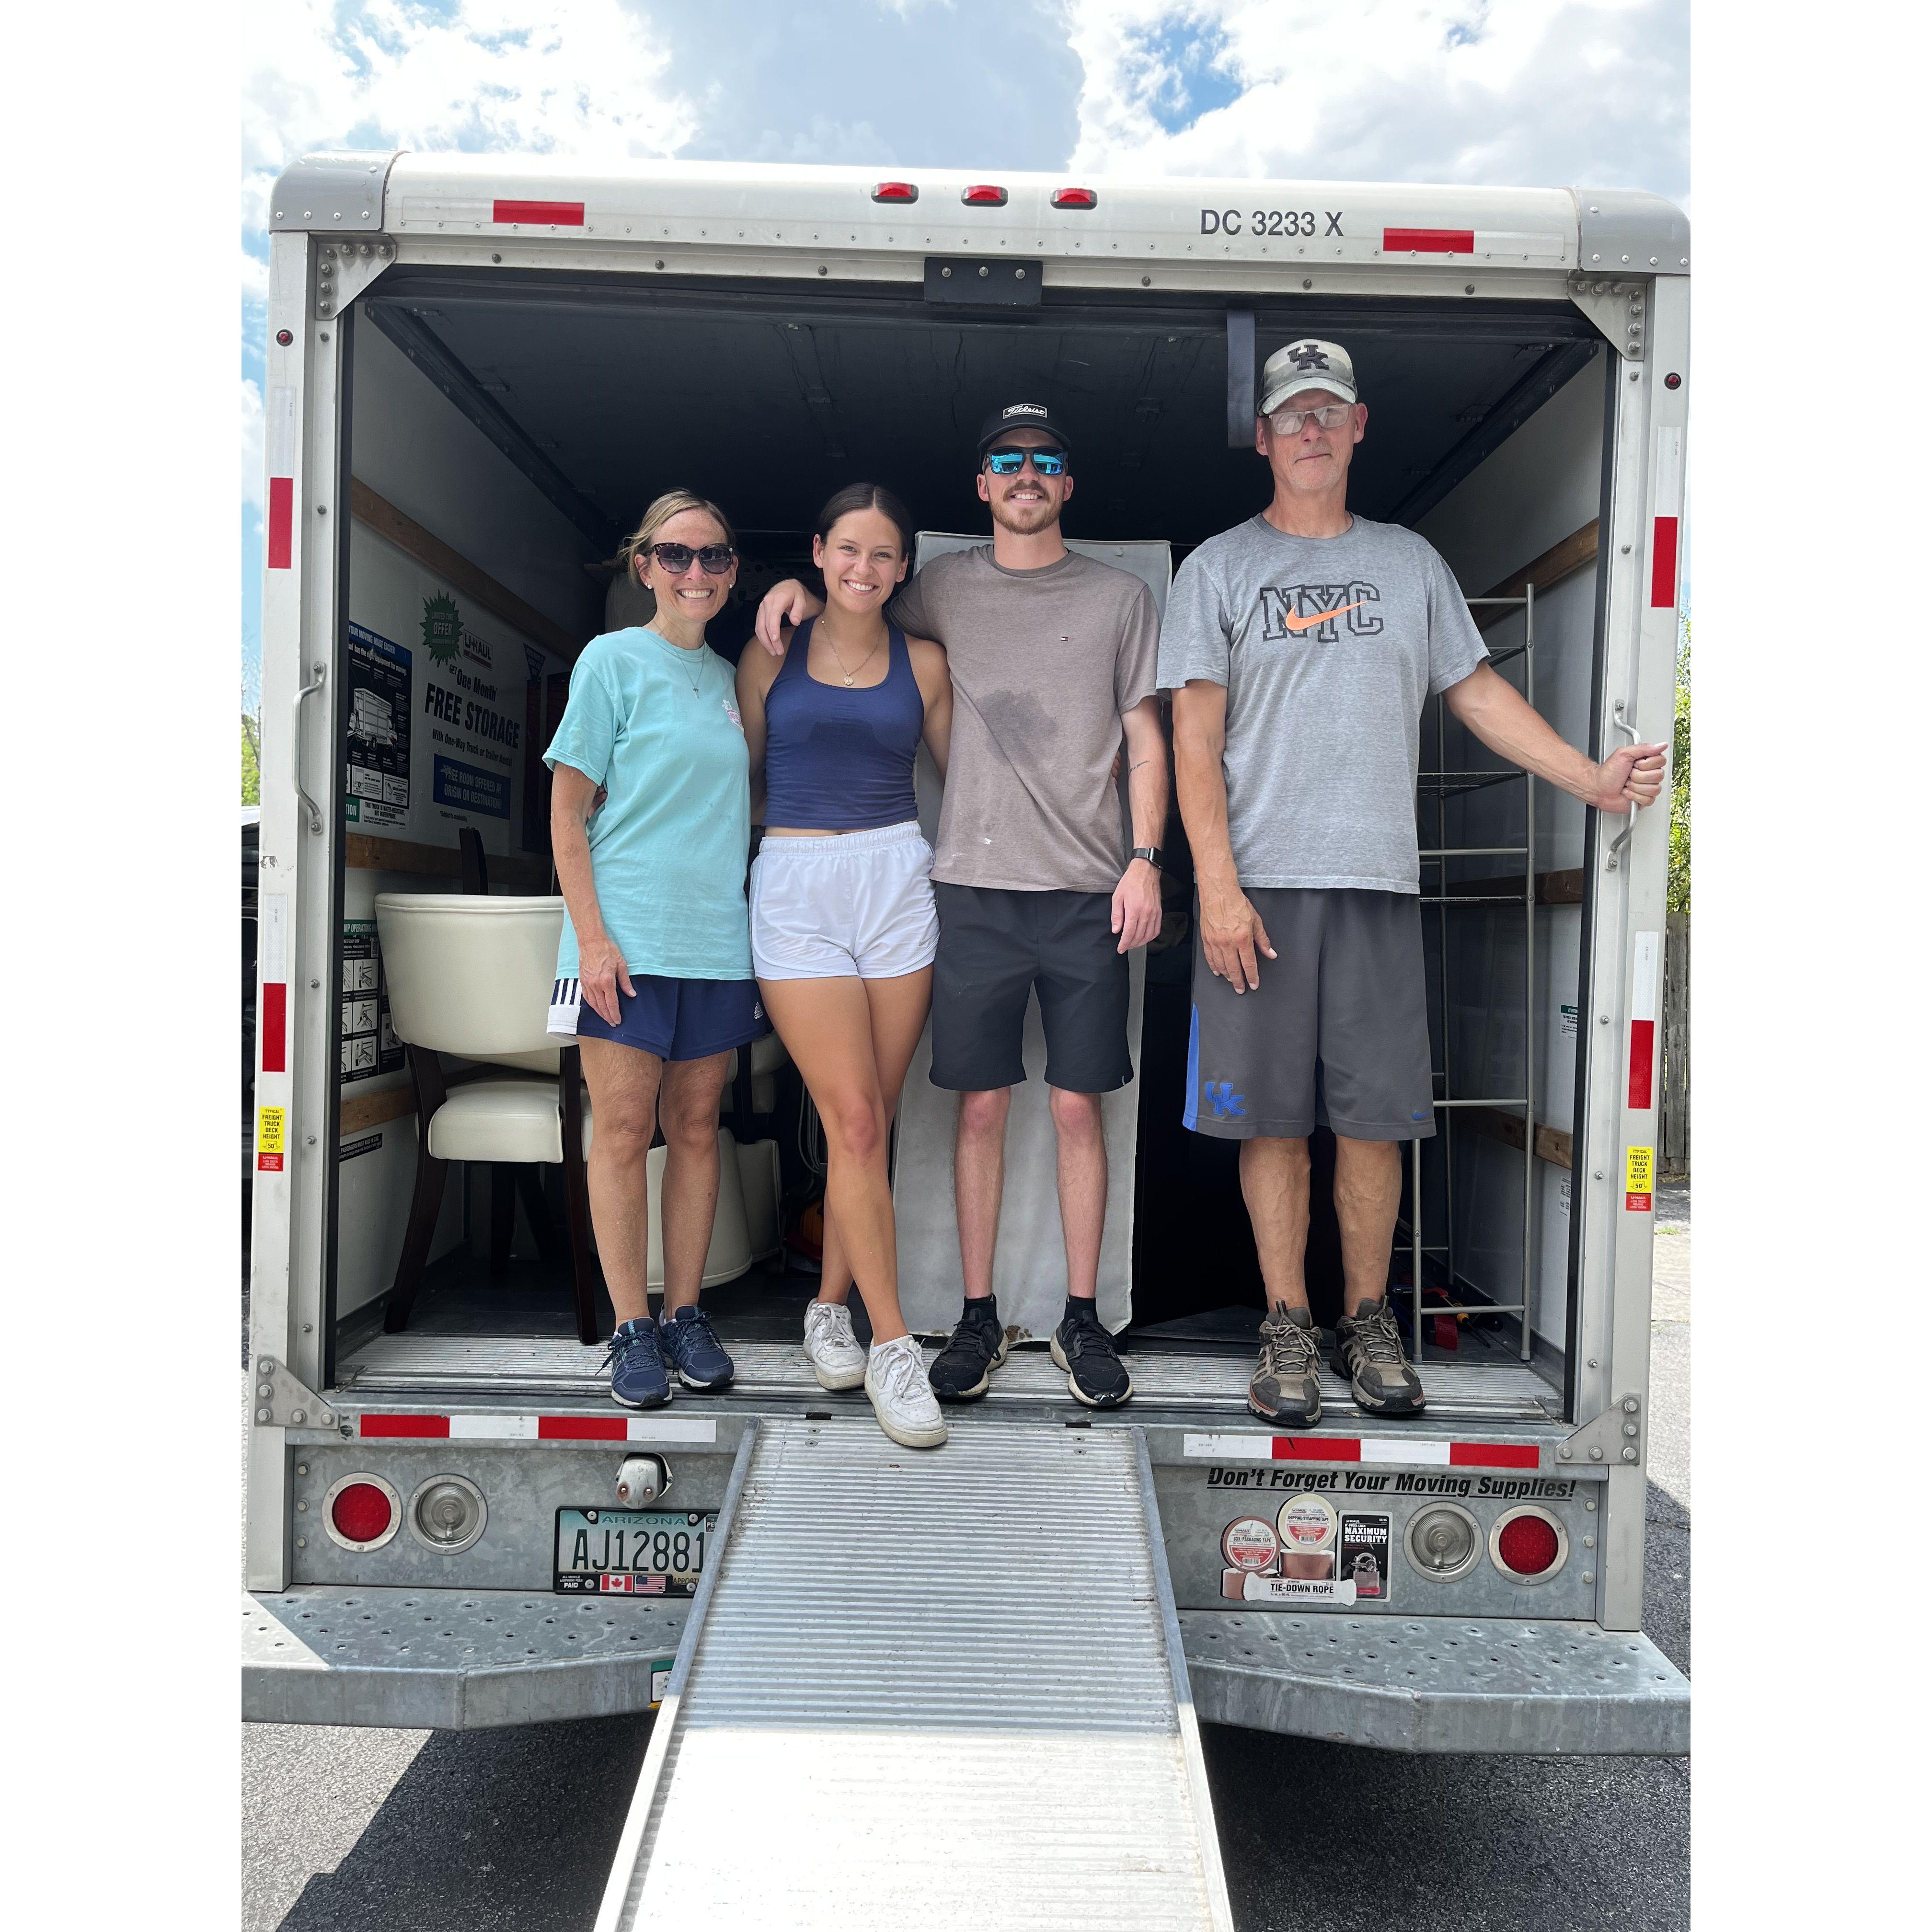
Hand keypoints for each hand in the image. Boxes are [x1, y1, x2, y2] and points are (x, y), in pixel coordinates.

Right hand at [577, 932, 634, 1028]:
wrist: (591, 941)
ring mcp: (587, 983)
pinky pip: (586, 997)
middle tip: (612, 1023)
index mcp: (607, 981)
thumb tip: (631, 994)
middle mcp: (596, 985)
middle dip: (608, 1017)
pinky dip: (591, 1004)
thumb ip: (626, 982)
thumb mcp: (622, 965)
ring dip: (599, 1013)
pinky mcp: (582, 980)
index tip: (618, 1020)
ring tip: (605, 1018)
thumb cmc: (607, 950)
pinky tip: (595, 1008)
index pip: (611, 1003)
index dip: (615, 1014)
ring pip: (593, 1003)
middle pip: (602, 1006)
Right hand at [753, 578, 823, 656]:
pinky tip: (768, 645)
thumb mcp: (801, 599)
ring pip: (759, 627)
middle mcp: (767, 602)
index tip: (776, 640)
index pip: (774, 614)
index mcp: (778, 598)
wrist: (787, 587)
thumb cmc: (795, 593)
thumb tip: (795, 621)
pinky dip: (762, 637)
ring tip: (774, 652)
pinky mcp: (760, 612)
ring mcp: (762, 607)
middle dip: (771, 640)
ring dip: (765, 641)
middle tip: (779, 652)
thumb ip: (799, 610)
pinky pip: (758, 626)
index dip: (773, 628)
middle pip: (765, 624)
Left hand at [1111, 858, 1162, 952]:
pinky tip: (1144, 937)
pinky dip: (1150, 937)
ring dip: (1140, 943)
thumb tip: (1116, 930)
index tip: (1120, 949)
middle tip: (1125, 947)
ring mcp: (1154, 913)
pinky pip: (1156, 929)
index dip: (1124, 944)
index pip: (1129, 933)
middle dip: (1131, 945)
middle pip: (1139, 936)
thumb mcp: (1117, 897)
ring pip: (1148, 935)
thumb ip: (1116, 915)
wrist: (1145, 872)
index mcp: (1134, 909)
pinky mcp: (1159, 912)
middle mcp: (1146, 913)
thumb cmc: (1130, 882)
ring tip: (1133, 944)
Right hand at [1199, 877, 1275, 992]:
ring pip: (1221, 965)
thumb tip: (1270, 953)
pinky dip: (1214, 966)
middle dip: (1239, 981)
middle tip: (1241, 989)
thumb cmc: (1236, 904)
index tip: (1253, 984)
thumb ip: (1263, 940)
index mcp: (1243, 938)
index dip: (1252, 976)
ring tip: (1232, 980)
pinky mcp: (1206, 939)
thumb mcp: (1256, 921)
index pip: (1249, 964)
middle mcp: (1228, 943)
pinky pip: (1210, 958)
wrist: (1219, 893)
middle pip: (1234, 969)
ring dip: (1227, 975)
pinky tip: (1217, 971)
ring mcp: (1216, 942)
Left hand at [1593, 742, 1667, 811]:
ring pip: (1654, 789)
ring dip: (1635, 787)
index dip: (1646, 764)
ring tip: (1627, 784)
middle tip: (1628, 775)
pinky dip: (1634, 796)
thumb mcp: (1624, 753)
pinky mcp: (1644, 800)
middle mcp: (1650, 774)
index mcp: (1647, 761)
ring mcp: (1648, 787)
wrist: (1598, 788)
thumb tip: (1662, 745)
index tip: (1635, 764)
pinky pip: (1649, 800)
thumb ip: (1644, 748)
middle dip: (1638, 776)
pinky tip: (1628, 793)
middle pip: (1658, 775)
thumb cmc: (1608, 772)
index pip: (1661, 761)